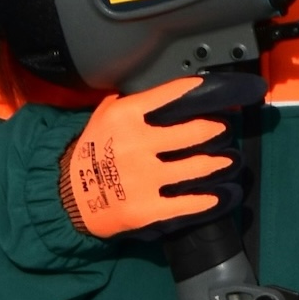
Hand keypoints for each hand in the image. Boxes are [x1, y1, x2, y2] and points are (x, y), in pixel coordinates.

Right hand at [58, 71, 264, 240]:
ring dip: (221, 163)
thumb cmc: (90, 152)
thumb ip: (134, 101)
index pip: (174, 94)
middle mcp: (139, 144)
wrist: (67, 198)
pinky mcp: (147, 209)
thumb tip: (167, 91)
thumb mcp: (104, 116)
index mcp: (128, 116)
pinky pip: (186, 203)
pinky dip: (209, 200)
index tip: (221, 91)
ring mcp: (144, 178)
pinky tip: (222, 195)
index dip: (202, 90)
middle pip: (195, 131)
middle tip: (225, 130)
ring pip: (197, 166)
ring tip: (231, 160)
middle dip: (217, 130)